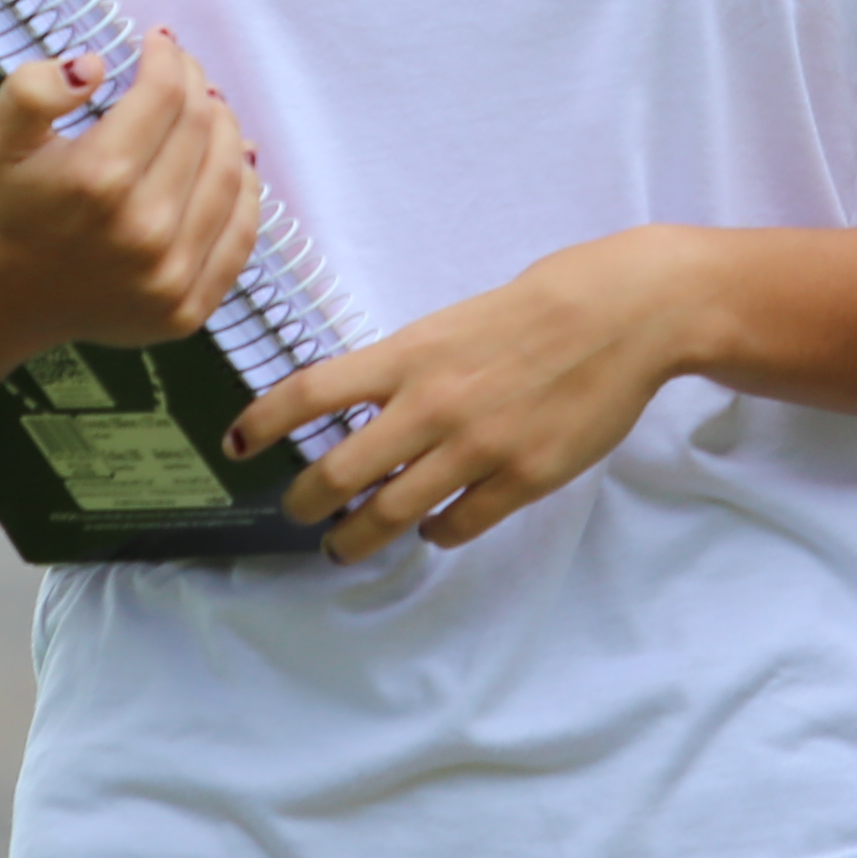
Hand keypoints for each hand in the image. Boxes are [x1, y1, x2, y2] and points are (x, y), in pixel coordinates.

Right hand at [0, 33, 262, 360]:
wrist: (3, 298)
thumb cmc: (6, 205)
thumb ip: (33, 89)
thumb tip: (95, 66)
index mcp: (98, 179)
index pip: (166, 94)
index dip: (169, 57)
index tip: (160, 42)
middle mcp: (142, 230)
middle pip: (203, 128)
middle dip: (196, 85)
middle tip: (183, 72)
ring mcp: (170, 276)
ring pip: (231, 175)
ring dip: (227, 130)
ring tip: (209, 110)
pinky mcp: (188, 309)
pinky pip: (241, 234)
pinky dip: (245, 191)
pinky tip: (234, 161)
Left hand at [223, 225, 700, 565]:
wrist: (622, 314)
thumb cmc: (536, 310)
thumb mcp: (450, 326)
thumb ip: (405, 370)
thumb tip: (359, 413)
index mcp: (409, 356)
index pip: (311, 392)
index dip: (262, 422)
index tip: (234, 444)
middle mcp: (431, 405)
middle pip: (338, 474)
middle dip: (303, 504)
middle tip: (297, 514)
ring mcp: (476, 448)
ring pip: (391, 514)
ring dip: (356, 539)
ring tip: (344, 546)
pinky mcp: (521, 479)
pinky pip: (457, 526)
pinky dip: (435, 533)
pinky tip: (433, 527)